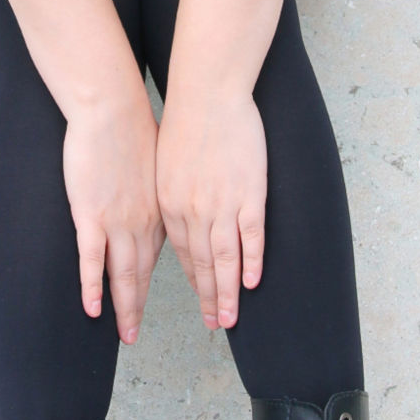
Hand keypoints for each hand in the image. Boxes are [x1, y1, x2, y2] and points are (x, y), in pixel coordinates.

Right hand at [62, 88, 164, 345]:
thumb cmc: (132, 127)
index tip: (157, 304)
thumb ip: (154, 185)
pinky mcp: (91, 214)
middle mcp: (143, 222)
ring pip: (121, 274)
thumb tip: (157, 190)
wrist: (112, 108)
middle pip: (141, 274)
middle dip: (140, 307)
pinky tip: (93, 309)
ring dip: (124, 308)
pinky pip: (92, 259)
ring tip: (125, 335)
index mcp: (159, 210)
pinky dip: (92, 286)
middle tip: (136, 337)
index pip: (160, 256)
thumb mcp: (156, 162)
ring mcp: (117, 221)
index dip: (158, 284)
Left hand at [156, 83, 266, 329]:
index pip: (183, 252)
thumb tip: (179, 209)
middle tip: (213, 325)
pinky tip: (250, 283)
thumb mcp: (167, 162)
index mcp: (170, 204)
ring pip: (225, 260)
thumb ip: (174, 192)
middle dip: (206, 298)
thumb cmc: (186, 121)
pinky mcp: (249, 195)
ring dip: (226, 293)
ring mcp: (222, 205)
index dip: (192, 279)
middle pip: (201, 265)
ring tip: (228, 319)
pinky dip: (251, 262)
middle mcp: (193, 211)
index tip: (198, 298)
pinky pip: (251, 237)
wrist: (207, 93)